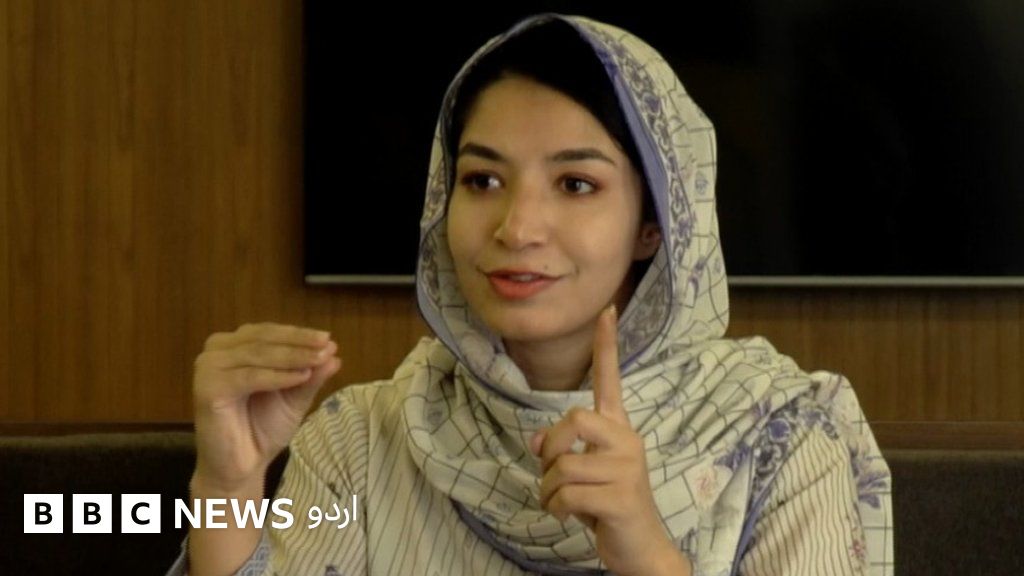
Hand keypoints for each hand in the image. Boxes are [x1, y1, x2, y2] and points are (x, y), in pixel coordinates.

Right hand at [191, 322, 340, 492]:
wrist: (242, 467)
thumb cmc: (264, 428)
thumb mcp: (294, 397)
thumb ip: (310, 375)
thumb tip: (334, 353)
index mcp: (234, 346)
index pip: (270, 332)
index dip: (300, 334)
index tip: (329, 339)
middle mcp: (217, 351)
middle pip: (264, 338)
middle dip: (299, 343)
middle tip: (328, 346)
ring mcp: (208, 368)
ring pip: (258, 355)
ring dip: (292, 356)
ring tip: (319, 359)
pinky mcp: (206, 389)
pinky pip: (248, 377)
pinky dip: (277, 376)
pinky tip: (300, 377)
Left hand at [530, 306, 690, 575]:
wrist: (641, 550)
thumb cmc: (609, 507)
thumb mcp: (582, 474)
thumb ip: (561, 451)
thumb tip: (537, 440)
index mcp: (619, 430)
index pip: (610, 380)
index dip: (607, 346)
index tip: (607, 310)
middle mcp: (627, 441)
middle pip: (572, 420)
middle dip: (551, 451)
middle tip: (554, 476)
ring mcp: (627, 468)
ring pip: (561, 467)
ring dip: (549, 492)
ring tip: (565, 506)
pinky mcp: (621, 497)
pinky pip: (566, 495)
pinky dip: (556, 510)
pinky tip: (570, 518)